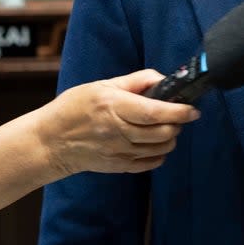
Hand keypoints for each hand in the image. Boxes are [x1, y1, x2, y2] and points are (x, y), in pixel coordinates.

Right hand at [35, 70, 199, 177]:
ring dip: (171, 138)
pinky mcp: (119, 166)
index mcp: (114, 107)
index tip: (192, 109)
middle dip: (178, 123)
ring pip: (160, 149)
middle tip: (179, 115)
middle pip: (162, 132)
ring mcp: (119, 151)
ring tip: (167, 127)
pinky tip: (155, 143)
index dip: (179, 111)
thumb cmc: (74, 108)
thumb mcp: (102, 86)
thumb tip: (162, 79)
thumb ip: (135, 81)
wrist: (51, 142)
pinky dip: (160, 154)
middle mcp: (118, 131)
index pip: (155, 112)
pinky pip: (150, 163)